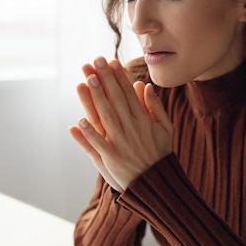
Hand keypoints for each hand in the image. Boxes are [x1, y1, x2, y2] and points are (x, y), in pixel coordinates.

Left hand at [68, 57, 173, 191]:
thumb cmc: (160, 154)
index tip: (110, 61)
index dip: (118, 77)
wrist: (159, 183)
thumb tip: (145, 86)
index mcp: (144, 120)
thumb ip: (156, 107)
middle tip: (94, 61)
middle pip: (115, 99)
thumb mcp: (165, 129)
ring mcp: (121, 143)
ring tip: (87, 80)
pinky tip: (80, 121)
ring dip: (96, 98)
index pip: (128, 93)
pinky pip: (99, 144)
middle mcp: (132, 129)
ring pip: (106, 116)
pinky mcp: (112, 158)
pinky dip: (90, 133)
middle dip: (104, 79)